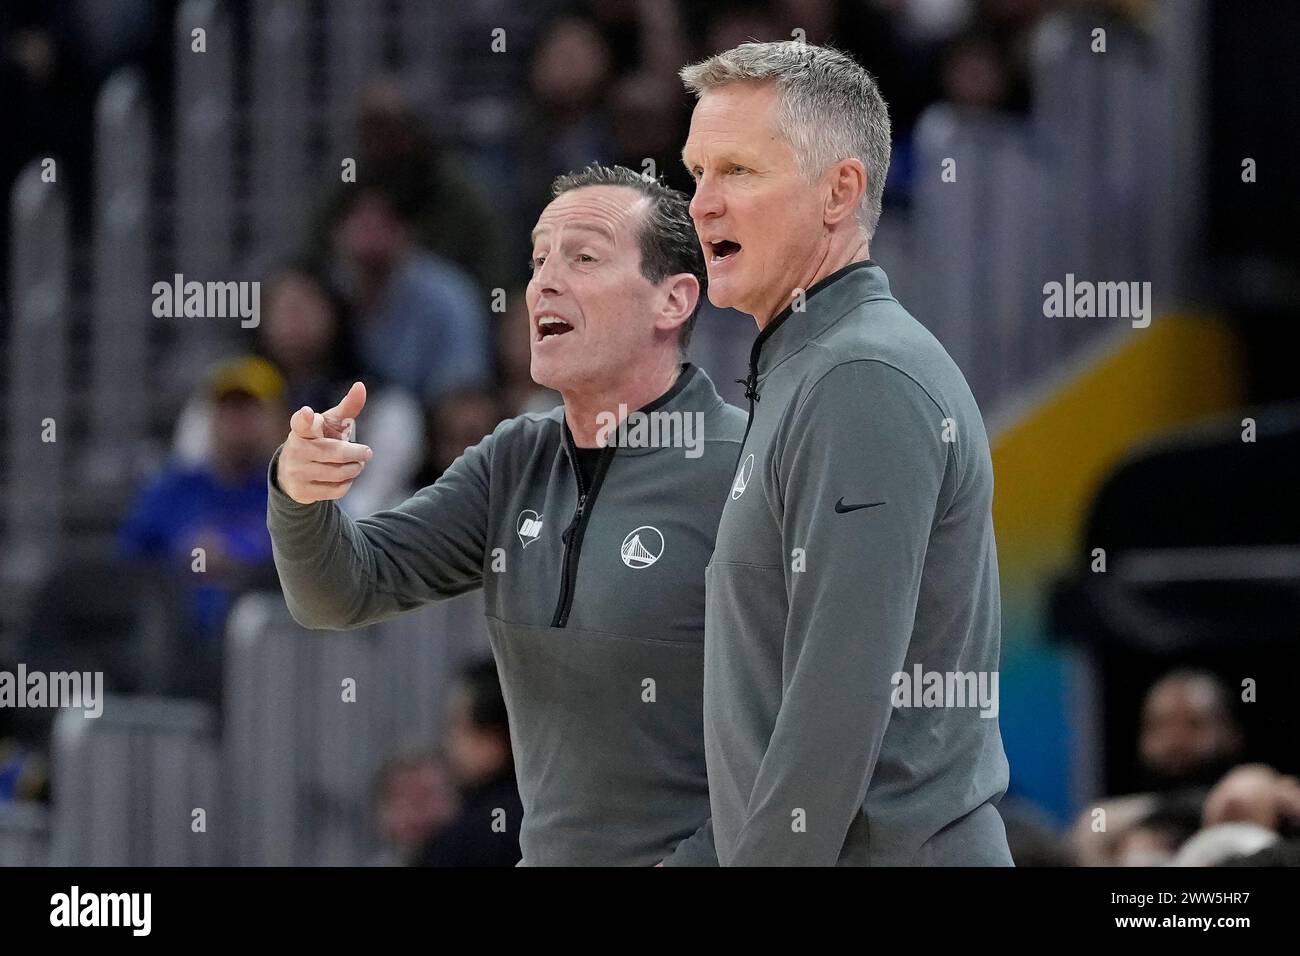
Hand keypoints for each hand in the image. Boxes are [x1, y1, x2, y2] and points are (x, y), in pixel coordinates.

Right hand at [276, 381, 372, 503]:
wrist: (292, 474)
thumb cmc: (318, 440)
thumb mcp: (331, 423)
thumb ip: (347, 406)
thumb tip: (360, 385)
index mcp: (301, 429)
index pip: (301, 423)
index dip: (304, 419)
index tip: (307, 413)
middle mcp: (295, 449)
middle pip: (336, 453)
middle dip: (357, 453)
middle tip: (367, 452)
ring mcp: (296, 472)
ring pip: (338, 473)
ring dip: (354, 469)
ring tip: (357, 465)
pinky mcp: (301, 491)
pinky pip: (336, 489)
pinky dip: (346, 484)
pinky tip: (345, 478)